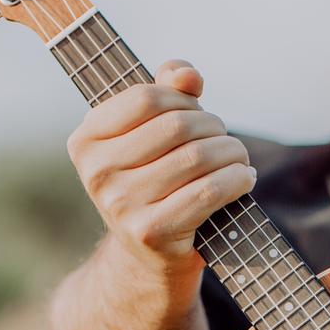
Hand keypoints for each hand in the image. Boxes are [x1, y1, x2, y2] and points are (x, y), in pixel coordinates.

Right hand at [66, 60, 255, 271]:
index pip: (146, 98)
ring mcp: (120, 205)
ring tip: (238, 158)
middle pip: (176, 126)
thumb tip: (187, 75)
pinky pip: (208, 191)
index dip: (182, 99)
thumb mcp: (151, 134)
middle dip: (213, 126)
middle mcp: (96, 173)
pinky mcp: (150, 232)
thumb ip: (168, 92)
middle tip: (224, 139)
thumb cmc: (155, 180)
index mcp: (86, 141)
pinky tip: (244, 178)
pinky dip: (236, 179)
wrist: (149, 254)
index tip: (196, 113)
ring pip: (197, 157)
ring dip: (232, 152)